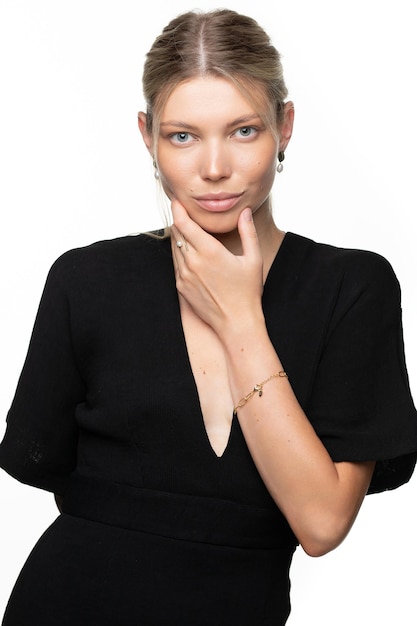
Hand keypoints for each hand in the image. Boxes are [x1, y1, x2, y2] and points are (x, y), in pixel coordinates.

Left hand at [170, 200, 264, 337]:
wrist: (236, 322)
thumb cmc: (248, 292)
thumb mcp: (253, 259)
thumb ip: (248, 232)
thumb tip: (244, 212)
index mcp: (209, 251)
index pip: (184, 223)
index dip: (178, 209)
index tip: (177, 201)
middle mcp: (193, 261)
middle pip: (176, 233)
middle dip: (179, 220)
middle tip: (183, 210)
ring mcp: (184, 275)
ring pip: (174, 247)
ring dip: (178, 236)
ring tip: (186, 228)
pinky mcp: (181, 286)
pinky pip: (175, 263)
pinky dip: (179, 253)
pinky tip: (189, 251)